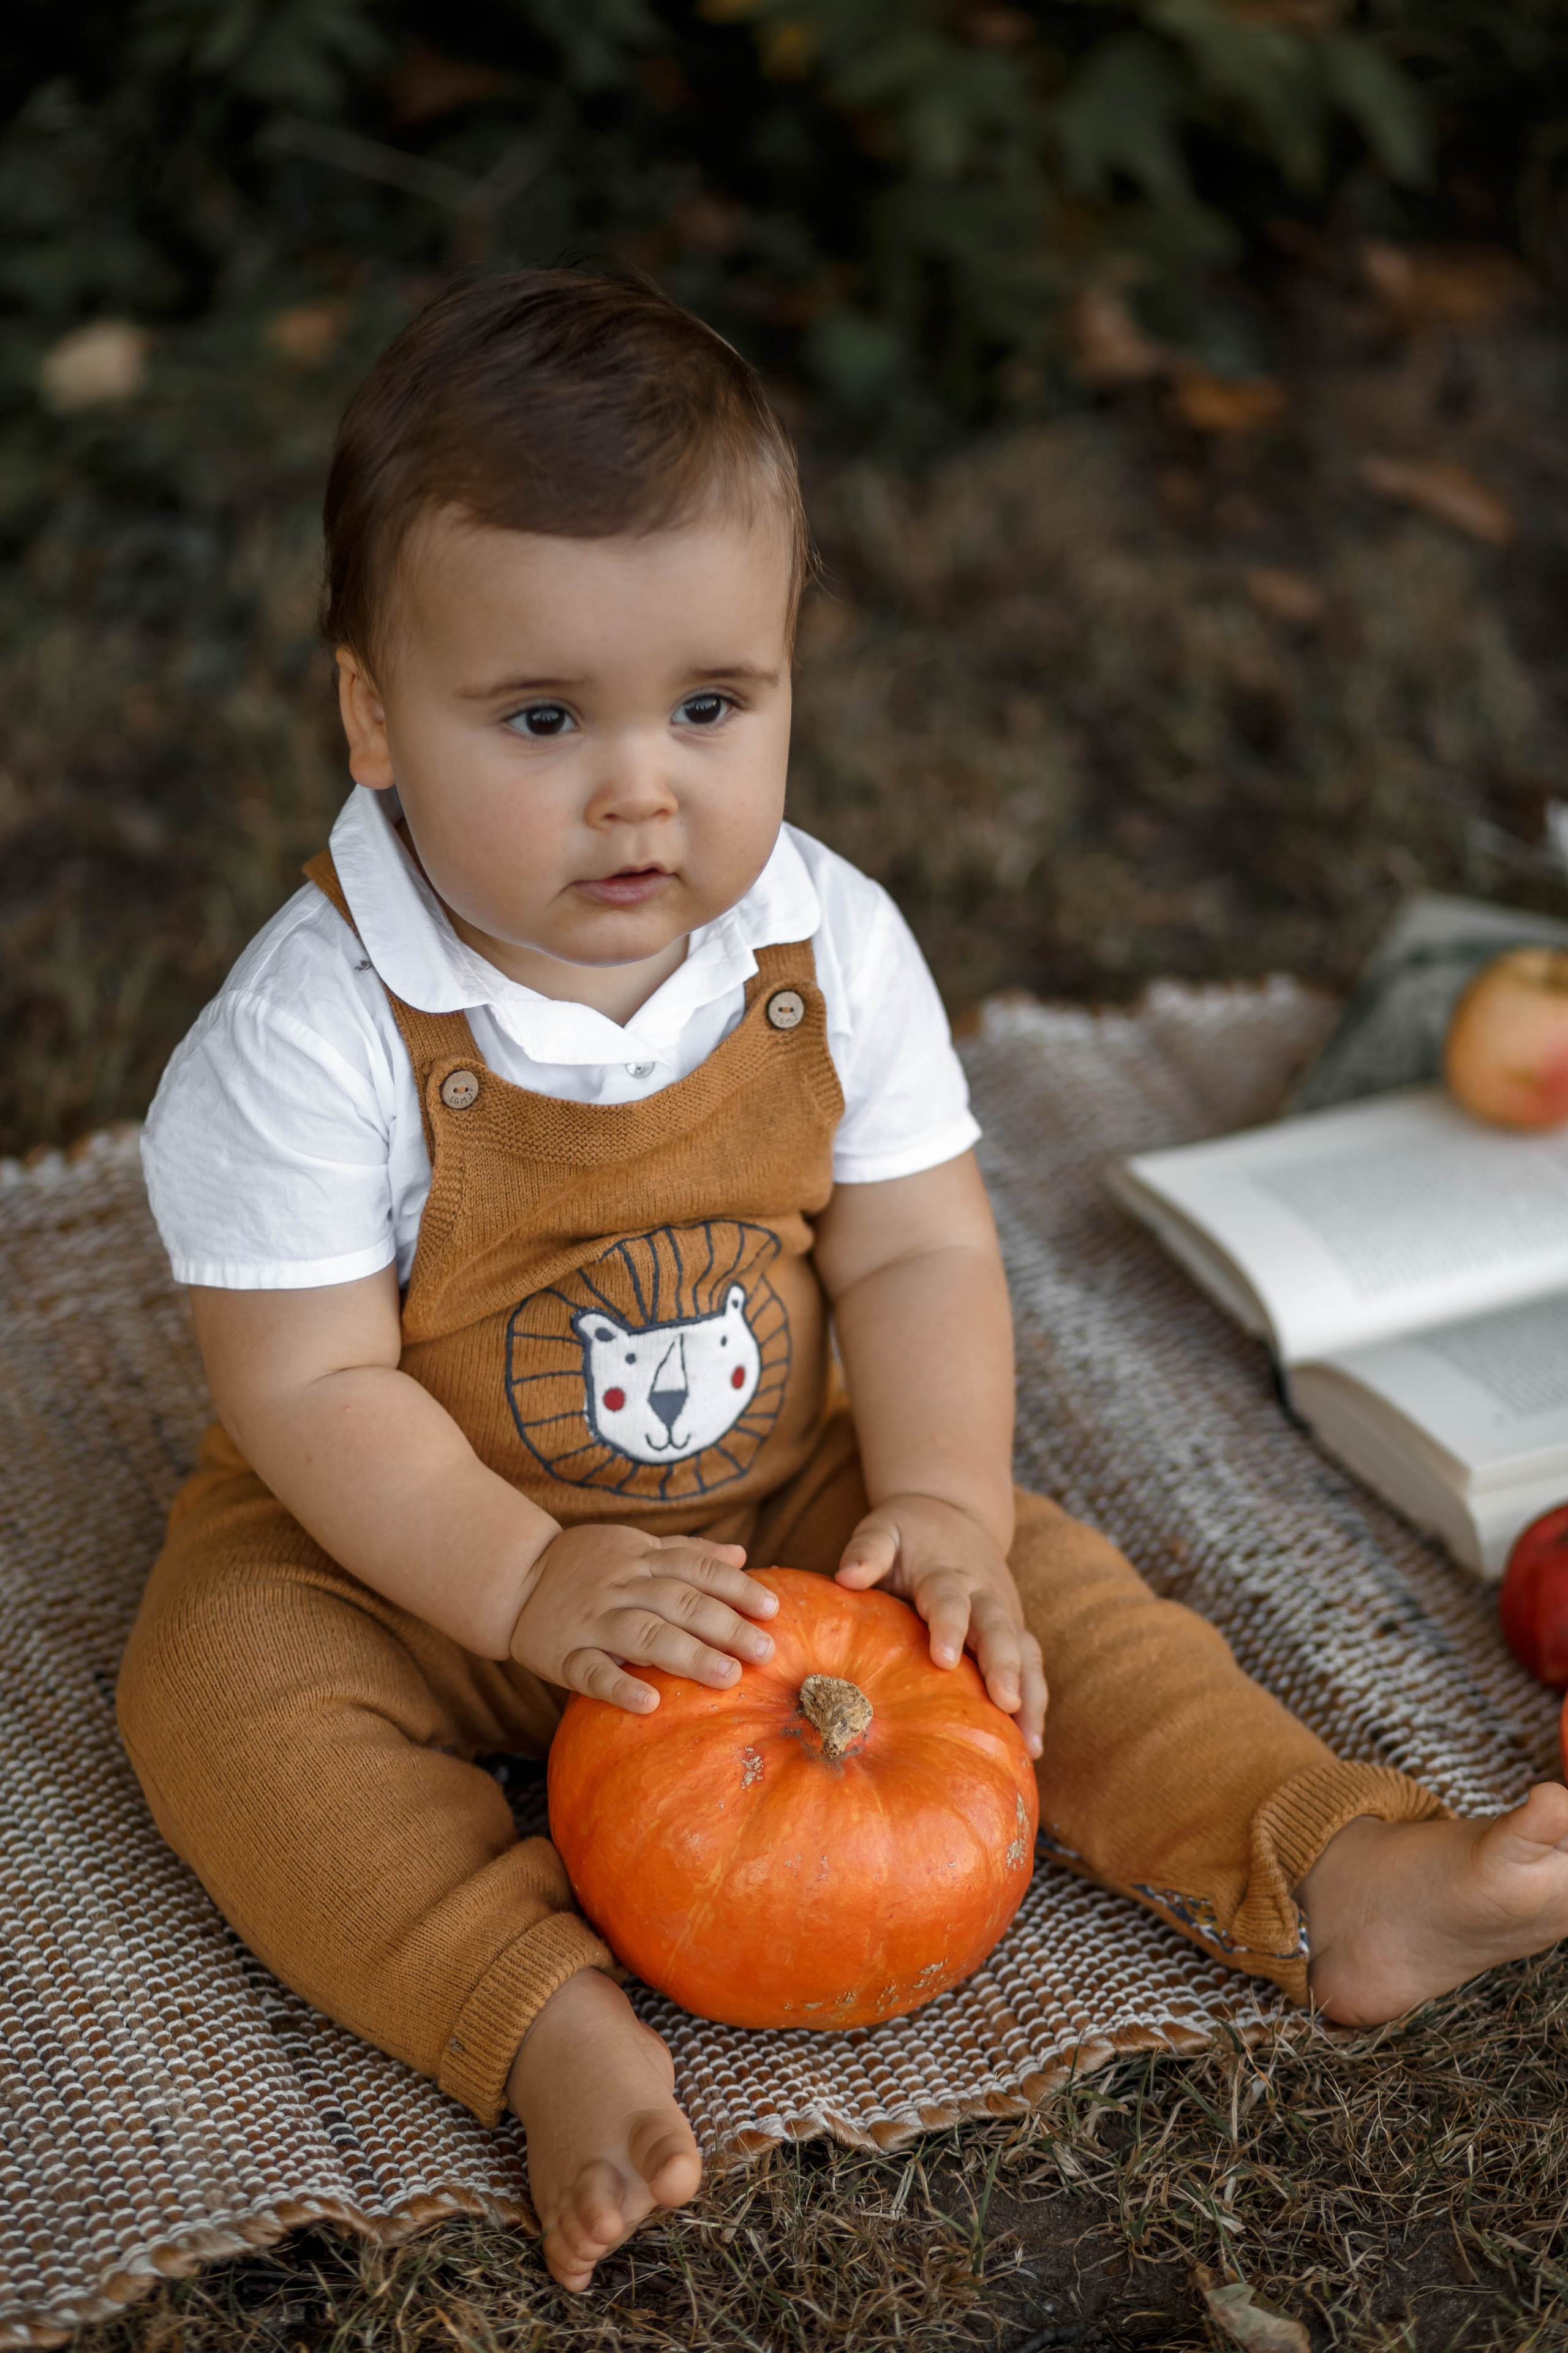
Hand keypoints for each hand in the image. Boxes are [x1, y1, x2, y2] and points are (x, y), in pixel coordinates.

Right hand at [509, 1524, 779, 1713]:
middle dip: (724, 1626)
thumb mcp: (633, 1546)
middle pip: (678, 1602)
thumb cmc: (585, 1565)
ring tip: (727, 1676)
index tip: (772, 1609)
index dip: (735, 1588)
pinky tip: (649, 1702)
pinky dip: (619, 1685)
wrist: (513, 1578)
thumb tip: (741, 1554)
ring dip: (687, 1654)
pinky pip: (591, 1671)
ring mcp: (590, 1621)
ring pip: (643, 1634)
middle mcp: (620, 1586)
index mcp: (641, 1559)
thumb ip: (686, 1552)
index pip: (696, 1569)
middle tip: (763, 1651)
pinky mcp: (562, 1654)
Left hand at [835, 1494, 1045, 1757]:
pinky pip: (1032, 1667)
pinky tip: (1031, 1746)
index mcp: (946, 1572)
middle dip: (1004, 1665)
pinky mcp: (1016, 1632)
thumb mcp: (884, 1530)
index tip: (942, 1658)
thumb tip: (845, 1577)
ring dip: (1030, 1694)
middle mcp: (984, 1594)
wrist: (955, 1513)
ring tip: (1029, 1742)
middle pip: (998, 1629)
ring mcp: (1005, 1614)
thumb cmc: (909, 1533)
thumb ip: (868, 1551)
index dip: (949, 1626)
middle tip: (1004, 1701)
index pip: (950, 1599)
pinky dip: (1036, 1703)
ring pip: (1025, 1652)